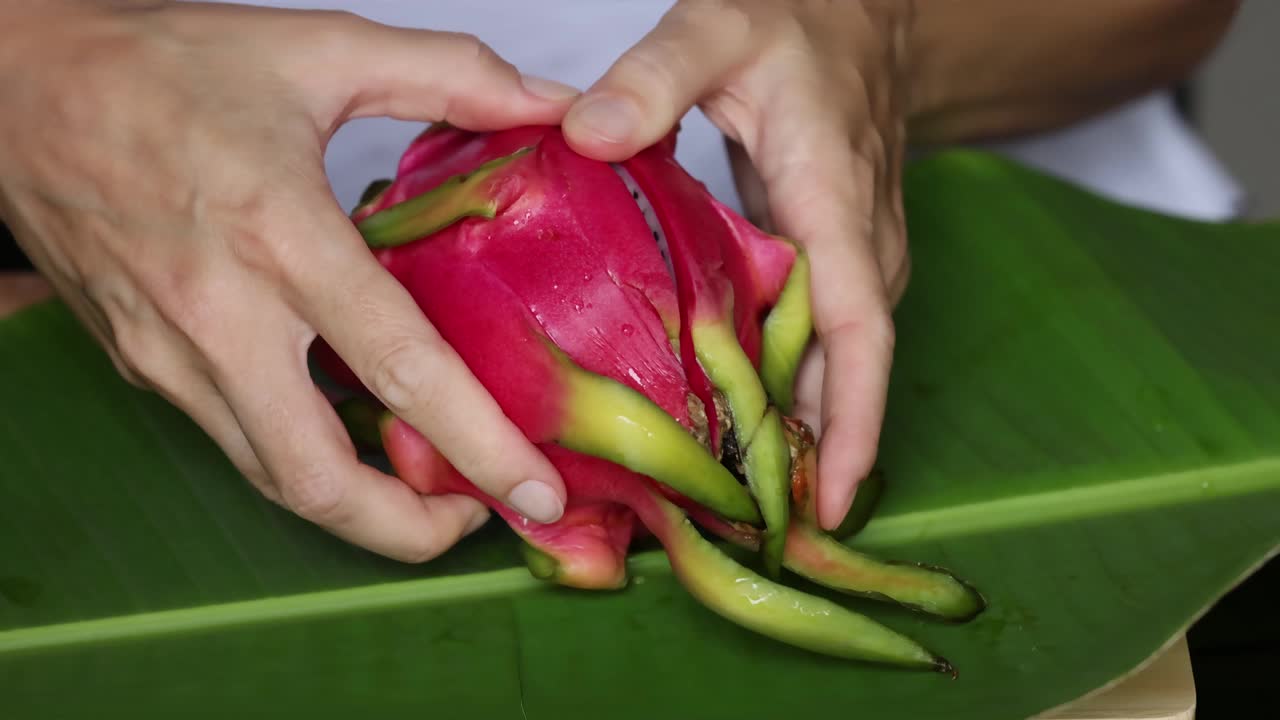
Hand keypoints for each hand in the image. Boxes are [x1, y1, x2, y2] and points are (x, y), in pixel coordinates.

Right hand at [0, 1, 581, 560]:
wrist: (18, 85)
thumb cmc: (158, 66)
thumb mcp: (320, 48)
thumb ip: (450, 75)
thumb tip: (546, 105)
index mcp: (279, 233)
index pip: (399, 367)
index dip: (479, 444)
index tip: (534, 490)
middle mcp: (220, 313)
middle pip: (318, 478)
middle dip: (408, 530)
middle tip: (476, 517)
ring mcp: (171, 352)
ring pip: (269, 477)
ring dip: (355, 506)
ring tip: (424, 488)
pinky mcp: (144, 364)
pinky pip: (234, 437)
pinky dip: (301, 458)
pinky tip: (349, 430)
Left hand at [562, 0, 913, 528]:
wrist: (857, 8)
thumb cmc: (800, 20)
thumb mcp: (720, 27)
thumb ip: (655, 77)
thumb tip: (585, 135)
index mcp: (839, 209)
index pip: (859, 339)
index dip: (849, 429)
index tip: (826, 505)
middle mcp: (860, 250)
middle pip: (844, 377)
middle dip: (807, 459)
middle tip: (738, 531)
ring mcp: (849, 258)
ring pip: (828, 366)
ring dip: (792, 435)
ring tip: (726, 501)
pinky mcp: (826, 258)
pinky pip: (809, 341)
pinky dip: (778, 390)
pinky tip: (725, 424)